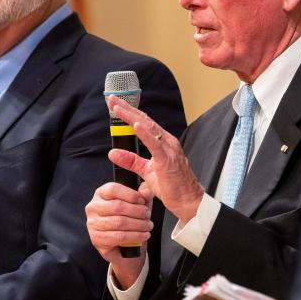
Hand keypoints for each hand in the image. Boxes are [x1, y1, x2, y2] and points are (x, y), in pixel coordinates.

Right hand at [85, 181, 151, 287]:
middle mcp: (93, 207)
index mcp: (101, 194)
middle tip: (148, 216)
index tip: (143, 201)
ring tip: (148, 226)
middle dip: (137, 212)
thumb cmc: (130, 219)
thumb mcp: (139, 204)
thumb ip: (143, 195)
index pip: (113, 189)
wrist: (124, 244)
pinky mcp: (96, 239)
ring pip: (119, 222)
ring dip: (138, 225)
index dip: (131, 195)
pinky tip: (144, 235)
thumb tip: (146, 190)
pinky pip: (118, 237)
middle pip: (117, 207)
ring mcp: (92, 224)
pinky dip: (135, 236)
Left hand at [106, 95, 204, 223]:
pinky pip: (155, 145)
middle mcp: (167, 142)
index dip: (129, 113)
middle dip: (127, 109)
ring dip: (132, 116)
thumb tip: (112, 152)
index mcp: (163, 143)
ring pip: (148, 128)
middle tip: (112, 99)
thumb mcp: (146, 172)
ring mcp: (169, 150)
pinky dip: (145, 134)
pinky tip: (135, 125)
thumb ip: (131, 161)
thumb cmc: (172, 187)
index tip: (115, 105)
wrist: (188, 201)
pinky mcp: (168, 160)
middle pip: (144, 120)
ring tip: (118, 108)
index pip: (143, 123)